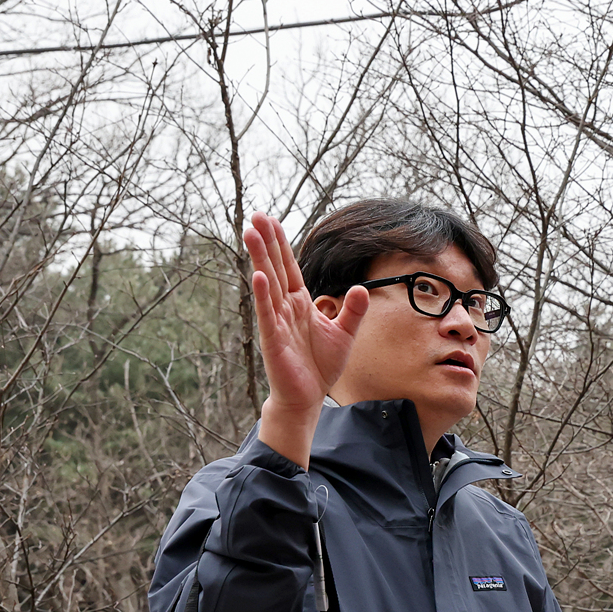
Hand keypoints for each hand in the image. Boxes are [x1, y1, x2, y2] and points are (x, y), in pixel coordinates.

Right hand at [244, 211, 368, 467]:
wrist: (309, 396)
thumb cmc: (321, 365)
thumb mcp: (344, 334)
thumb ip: (353, 310)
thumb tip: (361, 288)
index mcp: (300, 303)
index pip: (290, 268)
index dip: (282, 244)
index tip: (272, 220)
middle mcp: (285, 308)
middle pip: (276, 268)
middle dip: (267, 242)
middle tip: (257, 215)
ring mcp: (276, 321)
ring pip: (268, 284)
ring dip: (260, 259)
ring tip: (251, 233)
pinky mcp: (273, 338)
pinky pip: (267, 313)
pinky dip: (263, 294)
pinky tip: (258, 275)